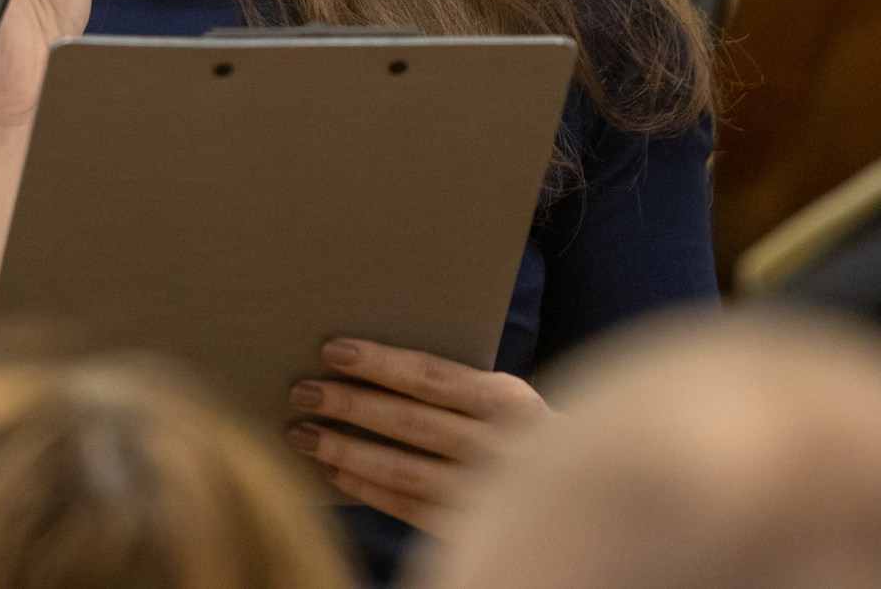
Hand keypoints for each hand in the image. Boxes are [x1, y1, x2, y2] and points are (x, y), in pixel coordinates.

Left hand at [287, 338, 548, 533]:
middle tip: (302, 392)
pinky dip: (364, 487)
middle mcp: (500, 448)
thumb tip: (370, 361)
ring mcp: (485, 494)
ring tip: (302, 434)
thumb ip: (457, 386)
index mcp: (509, 401)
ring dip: (345, 450)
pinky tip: (332, 470)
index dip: (379, 363)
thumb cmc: (519, 432)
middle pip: (409, 423)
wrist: (578, 494)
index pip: (432, 377)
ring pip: (401, 469)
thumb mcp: (504, 399)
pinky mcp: (469, 529)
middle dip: (349, 405)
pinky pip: (405, 506)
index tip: (332, 350)